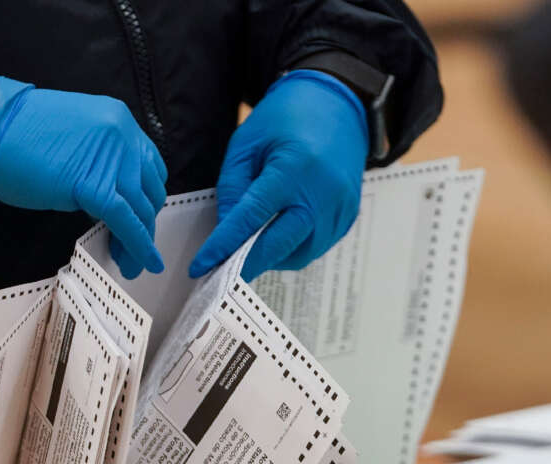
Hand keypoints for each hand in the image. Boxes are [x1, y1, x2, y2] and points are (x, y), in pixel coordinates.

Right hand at [0, 64, 165, 277]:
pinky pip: (127, 222)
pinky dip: (137, 246)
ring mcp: (112, 159)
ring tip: (131, 262)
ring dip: (140, 241)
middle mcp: (123, 135)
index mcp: (118, 119)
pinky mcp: (96, 186)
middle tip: (136, 248)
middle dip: (145, 223)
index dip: (146, 197)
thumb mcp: (73, 144)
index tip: (140, 219)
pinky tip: (139, 262)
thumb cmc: (16, 138)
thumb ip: (99, 164)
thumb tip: (111, 199)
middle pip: (150, 189)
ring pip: (141, 209)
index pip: (149, 166)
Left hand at [188, 70, 368, 280]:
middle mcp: (322, 195)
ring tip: (252, 245)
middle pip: (278, 246)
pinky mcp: (348, 217)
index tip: (202, 266)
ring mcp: (339, 209)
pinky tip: (278, 233)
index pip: (251, 219)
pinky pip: (315, 247)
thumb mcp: (247, 144)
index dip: (224, 246)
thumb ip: (233, 190)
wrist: (338, 104)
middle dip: (247, 264)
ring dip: (271, 256)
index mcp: (294, 170)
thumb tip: (226, 233)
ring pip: (298, 254)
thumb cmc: (288, 118)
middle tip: (221, 272)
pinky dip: (292, 248)